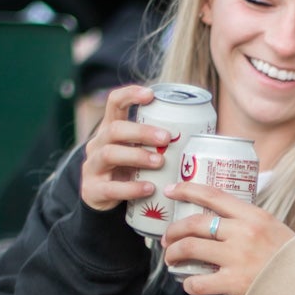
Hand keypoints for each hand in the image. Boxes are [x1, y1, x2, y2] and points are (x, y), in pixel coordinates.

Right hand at [80, 83, 171, 212]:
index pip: (114, 103)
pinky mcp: (93, 190)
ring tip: (159, 162)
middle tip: (166, 138)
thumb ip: (156, 143)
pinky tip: (149, 188)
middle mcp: (99, 144)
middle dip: (142, 132)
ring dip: (137, 156)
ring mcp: (93, 166)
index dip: (130, 95)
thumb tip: (201, 134)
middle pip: (115, 129)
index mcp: (110, 129)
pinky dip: (132, 188)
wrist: (102, 200)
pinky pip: (112, 187)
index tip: (151, 94)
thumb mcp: (137, 152)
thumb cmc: (128, 171)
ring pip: (110, 154)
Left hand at [161, 182, 294, 294]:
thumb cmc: (292, 258)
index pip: (213, 195)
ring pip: (191, 248)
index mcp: (253, 215)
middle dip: (174, 230)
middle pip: (195, 223)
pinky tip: (189, 284)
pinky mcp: (234, 282)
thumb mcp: (273, 228)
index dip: (187, 190)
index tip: (171, 190)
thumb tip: (223, 220)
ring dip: (174, 253)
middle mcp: (243, 233)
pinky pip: (199, 282)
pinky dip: (189, 284)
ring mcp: (237, 257)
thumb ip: (248, 222)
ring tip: (171, 258)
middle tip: (168, 238)